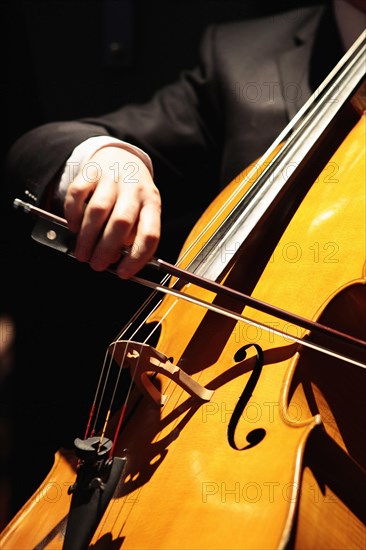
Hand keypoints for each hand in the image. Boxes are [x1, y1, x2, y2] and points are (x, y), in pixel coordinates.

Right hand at [63, 146, 160, 278]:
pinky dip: (73, 215)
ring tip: (82, 254)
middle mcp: (134, 189)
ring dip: (87, 237)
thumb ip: (132, 236)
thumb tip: (115, 261)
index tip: (123, 274)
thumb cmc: (131, 196)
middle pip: (121, 223)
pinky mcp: (90, 172)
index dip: (137, 258)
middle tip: (96, 265)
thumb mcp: (142, 213)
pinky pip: (77, 194)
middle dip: (106, 249)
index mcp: (152, 203)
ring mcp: (112, 178)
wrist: (121, 157)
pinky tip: (75, 227)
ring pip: (98, 210)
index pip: (150, 234)